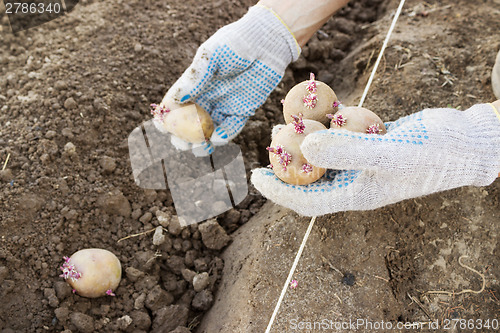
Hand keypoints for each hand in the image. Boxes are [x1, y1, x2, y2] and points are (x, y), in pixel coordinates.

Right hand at [161, 5, 299, 154]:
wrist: (267, 42)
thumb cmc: (236, 43)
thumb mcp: (213, 56)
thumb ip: (197, 77)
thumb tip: (176, 99)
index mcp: (194, 84)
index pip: (175, 104)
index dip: (167, 117)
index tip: (162, 127)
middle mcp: (206, 97)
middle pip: (189, 123)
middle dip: (183, 137)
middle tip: (182, 143)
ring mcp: (224, 105)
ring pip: (208, 131)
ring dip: (202, 142)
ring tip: (200, 148)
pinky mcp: (242, 111)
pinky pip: (231, 128)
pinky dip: (223, 136)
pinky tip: (217, 139)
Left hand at [251, 103, 499, 215]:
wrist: (470, 142)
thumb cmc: (435, 154)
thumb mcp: (390, 153)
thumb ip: (348, 152)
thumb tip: (305, 148)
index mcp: (356, 196)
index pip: (306, 202)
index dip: (278, 191)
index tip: (254, 177)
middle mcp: (356, 183)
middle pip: (310, 178)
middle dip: (286, 162)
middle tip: (271, 138)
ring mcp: (364, 164)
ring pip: (325, 156)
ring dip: (305, 141)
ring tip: (288, 120)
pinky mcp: (373, 146)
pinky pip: (343, 138)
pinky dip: (330, 125)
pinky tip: (321, 110)